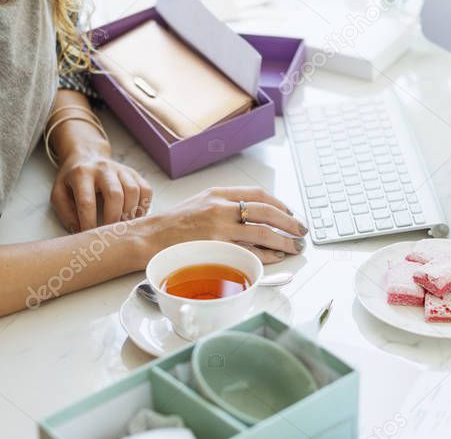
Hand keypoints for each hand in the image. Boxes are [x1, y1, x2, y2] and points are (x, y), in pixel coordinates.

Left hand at [51, 149, 152, 231]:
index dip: (89, 222)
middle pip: (114, 194)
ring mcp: (121, 169)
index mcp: (81, 174)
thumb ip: (65, 213)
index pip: (87, 201)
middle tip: (110, 233)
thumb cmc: (72, 180)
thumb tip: (80, 231)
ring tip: (123, 227)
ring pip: (133, 191)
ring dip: (130, 213)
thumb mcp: (59, 194)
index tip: (90, 236)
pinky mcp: (134, 173)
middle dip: (113, 218)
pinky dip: (143, 206)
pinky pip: (146, 190)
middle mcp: (103, 168)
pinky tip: (134, 217)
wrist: (87, 156)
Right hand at [141, 186, 307, 264]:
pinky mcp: (216, 249)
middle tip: (301, 230)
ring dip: (283, 240)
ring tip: (295, 246)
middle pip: (266, 212)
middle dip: (289, 222)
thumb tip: (256, 214)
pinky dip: (266, 255)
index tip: (289, 213)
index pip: (258, 195)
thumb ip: (226, 204)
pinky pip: (248, 252)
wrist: (149, 237)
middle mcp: (221, 208)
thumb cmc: (175, 223)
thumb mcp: (201, 202)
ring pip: (262, 233)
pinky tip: (276, 257)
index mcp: (218, 194)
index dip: (279, 204)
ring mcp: (219, 229)